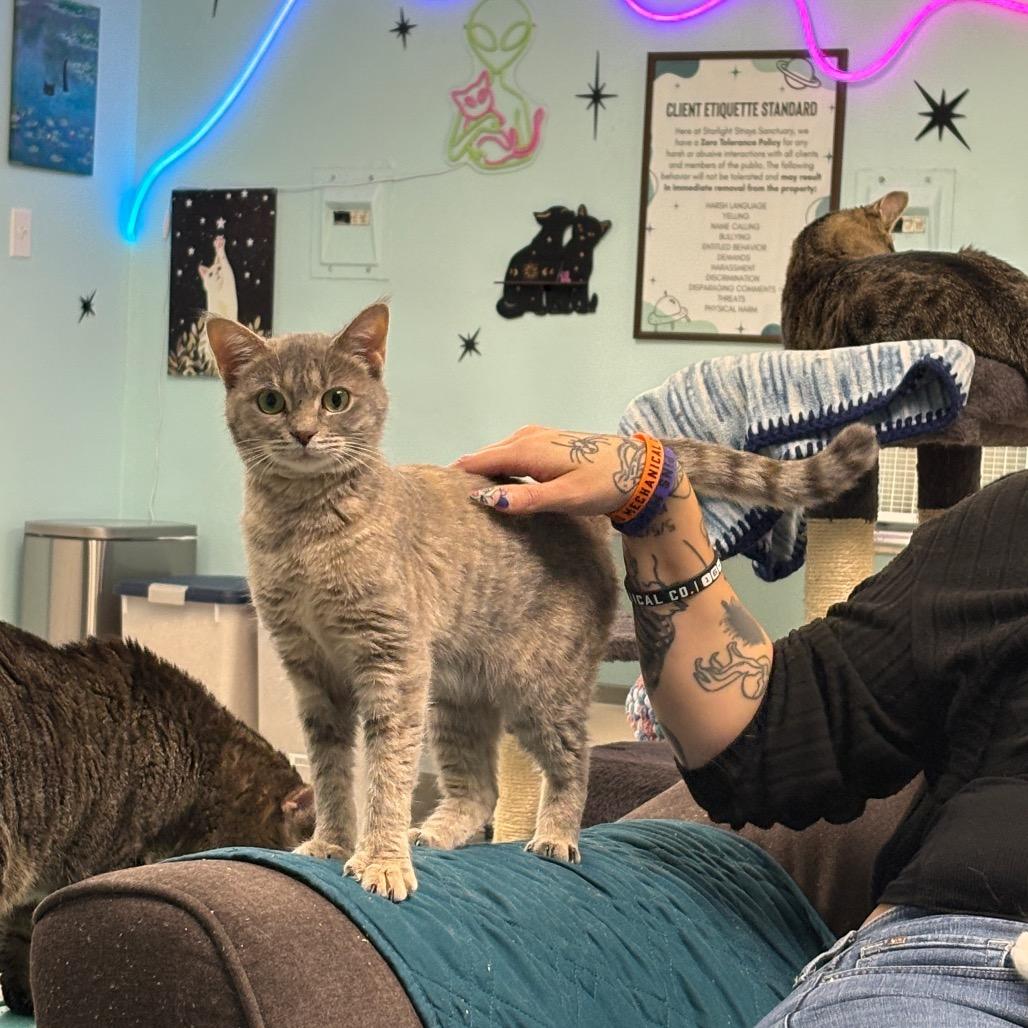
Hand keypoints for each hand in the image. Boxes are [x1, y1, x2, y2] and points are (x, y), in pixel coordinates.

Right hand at [453, 425, 644, 515]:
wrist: (638, 468)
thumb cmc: (604, 484)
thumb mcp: (566, 498)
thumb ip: (527, 499)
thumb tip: (486, 500)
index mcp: (527, 449)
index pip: (479, 462)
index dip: (456, 476)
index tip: (433, 493)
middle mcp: (526, 438)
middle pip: (484, 456)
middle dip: (465, 474)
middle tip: (442, 500)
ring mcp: (535, 437)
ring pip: (496, 455)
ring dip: (481, 471)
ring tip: (463, 495)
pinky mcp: (543, 442)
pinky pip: (509, 453)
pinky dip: (497, 467)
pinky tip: (495, 484)